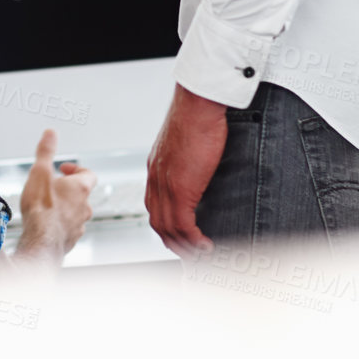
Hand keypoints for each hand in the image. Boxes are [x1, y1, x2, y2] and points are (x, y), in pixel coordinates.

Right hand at [15, 129, 95, 261]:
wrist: (41, 241)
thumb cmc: (42, 209)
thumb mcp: (40, 172)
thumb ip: (46, 151)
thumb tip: (51, 134)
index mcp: (81, 188)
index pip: (88, 174)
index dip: (77, 170)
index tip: (64, 169)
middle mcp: (85, 206)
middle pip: (82, 194)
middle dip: (68, 189)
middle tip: (53, 187)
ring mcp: (79, 224)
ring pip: (76, 212)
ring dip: (65, 207)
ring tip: (48, 206)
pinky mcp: (71, 239)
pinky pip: (69, 228)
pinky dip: (61, 224)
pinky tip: (47, 224)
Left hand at [145, 84, 228, 256]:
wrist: (197, 105)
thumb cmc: (195, 115)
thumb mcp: (183, 142)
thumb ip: (185, 159)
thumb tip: (198, 167)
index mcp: (156, 169)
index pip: (154, 205)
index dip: (165, 224)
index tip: (177, 235)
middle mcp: (156, 179)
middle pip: (157, 221)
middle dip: (172, 241)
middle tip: (188, 253)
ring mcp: (166, 185)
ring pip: (168, 227)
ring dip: (183, 245)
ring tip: (198, 254)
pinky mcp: (181, 188)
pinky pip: (183, 223)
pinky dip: (192, 239)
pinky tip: (204, 244)